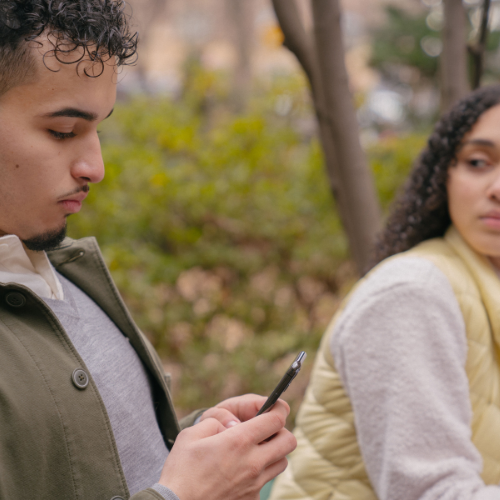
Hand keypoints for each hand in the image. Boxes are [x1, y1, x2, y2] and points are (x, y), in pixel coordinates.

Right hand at [159, 400, 296, 499]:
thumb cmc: (181, 470)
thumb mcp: (191, 435)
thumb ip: (216, 421)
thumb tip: (233, 424)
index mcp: (239, 441)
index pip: (276, 419)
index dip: (278, 409)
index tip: (274, 407)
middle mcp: (253, 462)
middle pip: (289, 441)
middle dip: (281, 431)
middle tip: (266, 430)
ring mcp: (254, 484)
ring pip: (282, 462)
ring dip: (274, 452)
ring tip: (255, 450)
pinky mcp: (252, 499)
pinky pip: (266, 482)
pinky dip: (260, 474)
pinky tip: (241, 472)